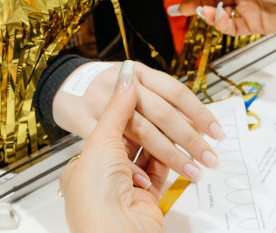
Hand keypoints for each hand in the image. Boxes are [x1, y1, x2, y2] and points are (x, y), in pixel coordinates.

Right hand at [53, 61, 225, 181]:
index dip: (200, 113)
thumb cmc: (109, 88)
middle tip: (209, 158)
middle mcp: (123, 83)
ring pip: (142, 131)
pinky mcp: (84, 121)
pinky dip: (132, 165)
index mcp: (140, 72)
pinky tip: (147, 179)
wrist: (66, 86)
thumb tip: (197, 123)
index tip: (217, 132)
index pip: (177, 92)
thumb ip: (161, 100)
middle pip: (163, 113)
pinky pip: (113, 147)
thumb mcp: (137, 84)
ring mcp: (103, 101)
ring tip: (190, 170)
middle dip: (190, 139)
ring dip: (170, 155)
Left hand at [59, 61, 167, 232]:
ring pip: (153, 152)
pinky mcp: (147, 197)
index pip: (115, 123)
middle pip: (139, 137)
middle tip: (174, 106)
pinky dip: (174, 160)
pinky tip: (183, 148)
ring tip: (189, 128)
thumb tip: (126, 79)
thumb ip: (118, 108)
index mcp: (87, 157)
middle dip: (161, 126)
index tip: (147, 91)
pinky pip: (161, 171)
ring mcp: (126, 184)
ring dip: (172, 142)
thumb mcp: (101, 140)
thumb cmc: (95, 192)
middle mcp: (106, 170)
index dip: (133, 107)